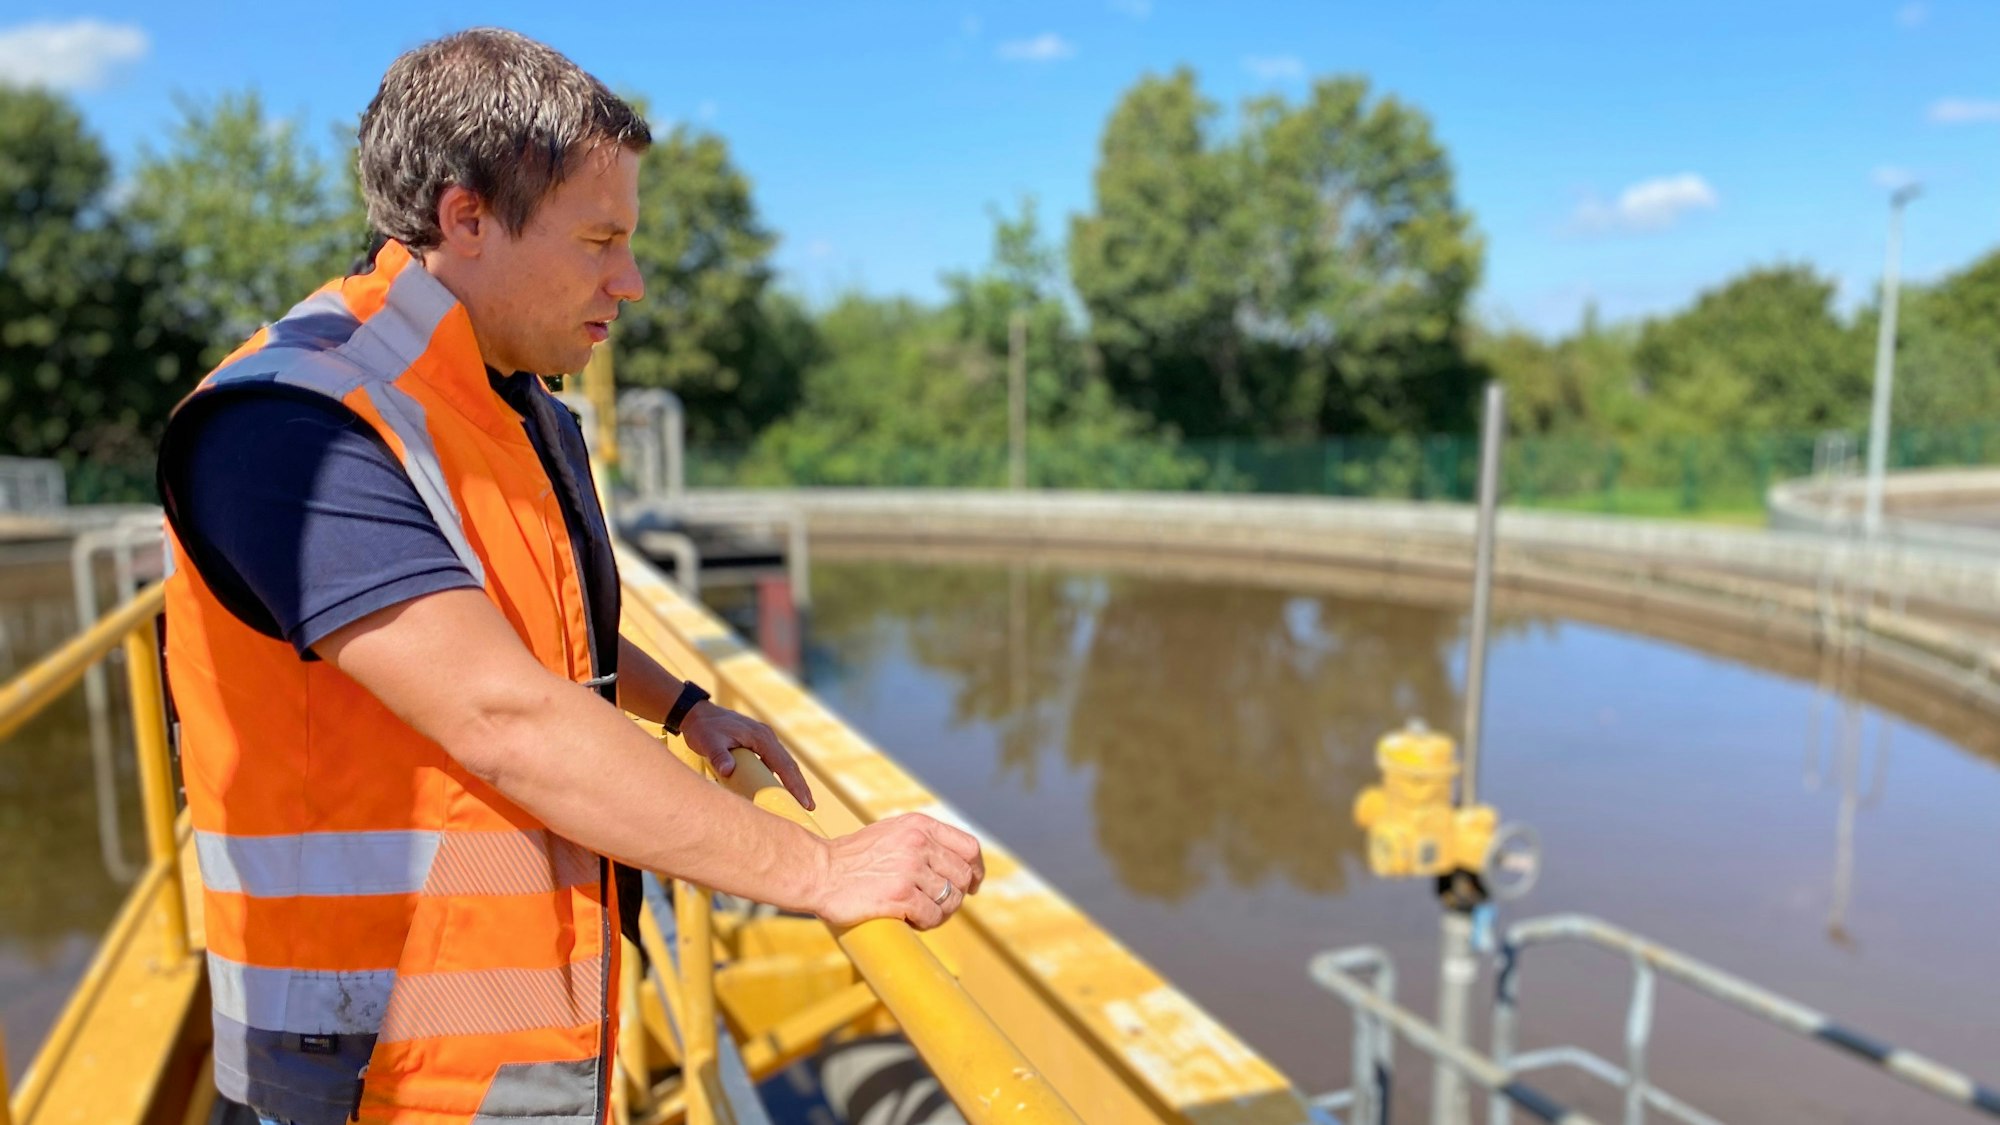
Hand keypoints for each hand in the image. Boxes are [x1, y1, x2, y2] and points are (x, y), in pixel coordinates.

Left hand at [678, 701, 814, 810]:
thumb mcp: (708, 742)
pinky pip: (775, 761)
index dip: (794, 784)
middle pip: (789, 764)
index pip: (783, 764)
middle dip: (800, 786)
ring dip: (793, 782)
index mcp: (760, 737)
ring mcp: (764, 739)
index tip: (803, 802)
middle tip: (809, 808)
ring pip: (783, 763)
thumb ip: (719, 756)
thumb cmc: (704, 729)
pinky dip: (782, 776)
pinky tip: (782, 790)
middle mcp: (766, 737)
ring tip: (801, 803)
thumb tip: (728, 771)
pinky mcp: (758, 744)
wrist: (698, 714)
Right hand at [811, 813, 985, 930]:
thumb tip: (960, 862)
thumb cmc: (852, 857)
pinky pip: (932, 916)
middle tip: (935, 906)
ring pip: (950, 900)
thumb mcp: (892, 833)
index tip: (973, 885)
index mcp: (919, 825)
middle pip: (963, 877)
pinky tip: (910, 920)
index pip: (969, 847)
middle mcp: (919, 843)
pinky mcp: (900, 896)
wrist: (817, 871)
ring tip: (919, 914)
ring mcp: (910, 869)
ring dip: (939, 913)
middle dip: (954, 896)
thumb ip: (924, 841)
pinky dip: (926, 923)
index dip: (976, 870)